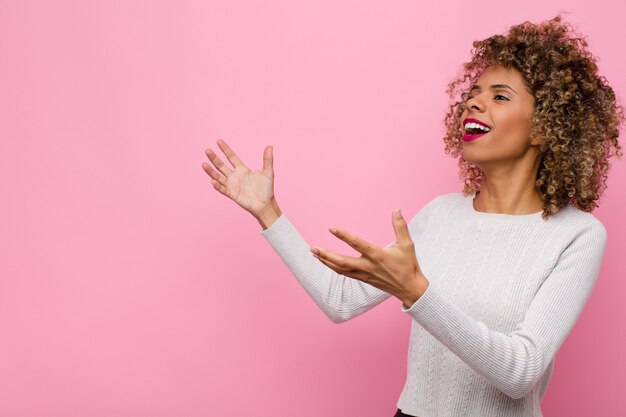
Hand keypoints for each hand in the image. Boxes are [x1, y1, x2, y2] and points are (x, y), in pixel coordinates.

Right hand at [202, 139, 277, 218]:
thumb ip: (268, 160)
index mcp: (242, 169)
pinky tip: (212, 181)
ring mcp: (232, 185)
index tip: (219, 141)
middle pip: (221, 166)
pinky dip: (217, 186)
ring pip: (218, 177)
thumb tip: (270, 146)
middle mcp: (235, 176)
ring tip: (204, 164)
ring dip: (211, 171)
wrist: (266, 204)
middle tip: (207, 150)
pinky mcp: (232, 194)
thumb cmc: (267, 189)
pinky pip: (223, 189)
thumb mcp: (268, 172)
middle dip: (214, 158)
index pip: (231, 157)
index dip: (225, 149)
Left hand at [309, 209, 428, 308]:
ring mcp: (363, 274)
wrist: (409, 288)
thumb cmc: (408, 265)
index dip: (344, 236)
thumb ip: (400, 226)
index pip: (357, 244)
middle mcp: (368, 266)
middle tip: (313, 248)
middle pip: (342, 261)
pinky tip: (325, 261)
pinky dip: (333, 267)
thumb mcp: (407, 244)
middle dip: (326, 255)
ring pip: (340, 269)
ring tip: (314, 253)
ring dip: (326, 261)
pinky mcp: (362, 279)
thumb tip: (396, 209)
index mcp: (377, 255)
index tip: (332, 228)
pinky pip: (344, 273)